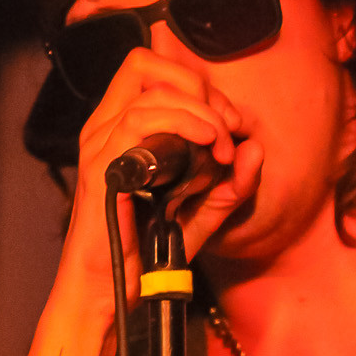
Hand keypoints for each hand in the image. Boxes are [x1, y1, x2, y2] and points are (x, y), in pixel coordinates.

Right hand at [59, 48, 263, 313]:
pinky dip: (183, 122)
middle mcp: (106, 128)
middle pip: (147, 65)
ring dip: (199, 110)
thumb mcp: (201, 213)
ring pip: (150, 90)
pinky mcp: (103, 165)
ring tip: (222, 144)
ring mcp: (101, 143)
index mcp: (122, 130)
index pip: (153, 71)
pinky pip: (140, 120)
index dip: (199, 86)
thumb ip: (230, 184)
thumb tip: (255, 148)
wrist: (112, 290)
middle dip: (200, 89)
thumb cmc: (147, 251)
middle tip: (229, 128)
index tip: (230, 123)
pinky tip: (208, 143)